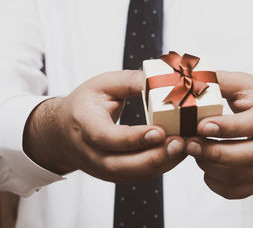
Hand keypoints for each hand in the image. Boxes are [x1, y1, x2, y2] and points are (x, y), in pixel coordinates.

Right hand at [23, 70, 185, 182]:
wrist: (65, 131)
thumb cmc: (86, 104)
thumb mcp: (102, 84)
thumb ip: (130, 81)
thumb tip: (160, 78)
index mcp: (85, 126)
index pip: (107, 138)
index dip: (133, 138)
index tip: (159, 131)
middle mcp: (92, 153)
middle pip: (123, 164)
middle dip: (155, 156)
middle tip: (181, 142)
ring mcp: (103, 168)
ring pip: (135, 173)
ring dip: (163, 162)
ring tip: (186, 147)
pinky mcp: (116, 174)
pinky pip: (140, 174)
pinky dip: (162, 165)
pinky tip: (178, 152)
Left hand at [186, 71, 252, 198]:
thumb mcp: (244, 82)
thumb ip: (218, 81)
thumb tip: (188, 82)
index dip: (227, 127)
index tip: (201, 125)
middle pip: (250, 155)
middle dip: (215, 152)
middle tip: (189, 144)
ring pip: (242, 176)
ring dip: (211, 167)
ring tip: (194, 151)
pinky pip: (238, 191)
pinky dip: (216, 183)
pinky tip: (205, 167)